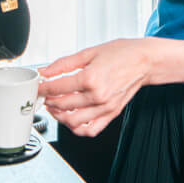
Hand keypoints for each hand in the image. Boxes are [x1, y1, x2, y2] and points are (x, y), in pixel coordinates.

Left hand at [38, 38, 155, 136]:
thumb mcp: (89, 52)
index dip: (43, 88)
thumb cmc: (121, 54)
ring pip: (73, 121)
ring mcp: (105, 107)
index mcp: (90, 78)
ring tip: (55, 107)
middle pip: (62, 105)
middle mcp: (97, 95)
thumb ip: (64, 64)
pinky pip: (90, 130)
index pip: (57, 88)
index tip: (38, 86)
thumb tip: (45, 71)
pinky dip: (77, 129)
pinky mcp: (111, 114)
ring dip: (59, 116)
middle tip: (45, 95)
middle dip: (48, 101)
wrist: (144, 61)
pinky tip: (72, 119)